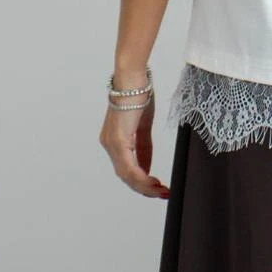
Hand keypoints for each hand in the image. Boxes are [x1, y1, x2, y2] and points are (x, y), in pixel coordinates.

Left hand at [99, 70, 170, 199]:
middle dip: (145, 188)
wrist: (132, 77)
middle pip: (125, 176)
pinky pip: (129, 167)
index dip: (142, 181)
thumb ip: (143, 146)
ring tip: (161, 191)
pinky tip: (153, 182)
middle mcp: (109, 144)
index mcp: (114, 140)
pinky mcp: (118, 141)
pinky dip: (142, 177)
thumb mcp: (143, 125)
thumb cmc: (138, 94)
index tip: (158, 188)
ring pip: (127, 175)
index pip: (126, 168)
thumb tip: (147, 166)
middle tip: (162, 194)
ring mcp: (112, 144)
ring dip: (145, 187)